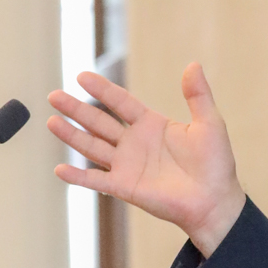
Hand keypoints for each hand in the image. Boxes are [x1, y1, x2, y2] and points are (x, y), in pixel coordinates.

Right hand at [48, 62, 245, 256]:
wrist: (215, 201)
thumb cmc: (216, 165)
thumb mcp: (210, 124)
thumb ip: (198, 95)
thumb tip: (193, 65)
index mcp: (152, 125)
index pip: (121, 102)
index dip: (102, 90)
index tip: (82, 76)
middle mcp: (135, 143)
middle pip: (99, 122)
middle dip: (76, 109)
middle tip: (54, 96)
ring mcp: (128, 165)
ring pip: (92, 147)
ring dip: (71, 135)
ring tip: (51, 121)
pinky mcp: (125, 187)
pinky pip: (96, 180)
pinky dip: (78, 176)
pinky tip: (59, 169)